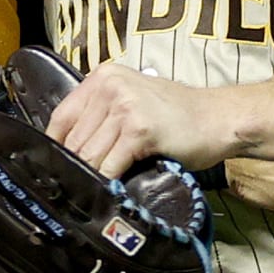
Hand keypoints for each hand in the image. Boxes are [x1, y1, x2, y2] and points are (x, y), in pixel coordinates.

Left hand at [47, 35, 273, 178]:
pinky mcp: (139, 130)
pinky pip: (109, 165)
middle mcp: (110, 86)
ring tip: (89, 195)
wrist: (219, 118)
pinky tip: (111, 192)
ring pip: (89, 155)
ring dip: (89, 179)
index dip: (55, 149)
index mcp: (103, 76)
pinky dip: (107, 182)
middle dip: (73, 168)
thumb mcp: (133, 101)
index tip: (54, 171)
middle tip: (72, 191)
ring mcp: (125, 107)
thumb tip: (68, 152)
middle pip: (74, 140)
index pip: (61, 118)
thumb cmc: (177, 116)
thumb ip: (101, 116)